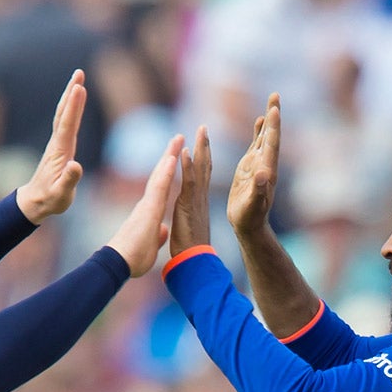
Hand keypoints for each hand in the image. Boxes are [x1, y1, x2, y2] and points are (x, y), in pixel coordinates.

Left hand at [16, 70, 86, 222]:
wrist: (35, 202)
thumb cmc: (50, 200)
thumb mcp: (61, 195)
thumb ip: (69, 180)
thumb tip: (76, 166)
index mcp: (60, 152)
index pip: (67, 125)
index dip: (74, 107)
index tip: (80, 88)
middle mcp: (57, 143)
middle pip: (64, 113)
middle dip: (72, 93)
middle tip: (79, 73)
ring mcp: (57, 143)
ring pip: (63, 115)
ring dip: (70, 96)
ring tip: (78, 80)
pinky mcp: (59, 146)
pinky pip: (65, 122)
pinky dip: (70, 108)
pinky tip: (74, 102)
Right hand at [106, 134, 186, 275]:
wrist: (120, 263)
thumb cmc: (133, 257)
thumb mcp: (151, 244)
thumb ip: (158, 234)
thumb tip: (164, 230)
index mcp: (150, 211)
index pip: (162, 187)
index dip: (168, 172)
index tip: (174, 158)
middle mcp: (147, 203)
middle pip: (160, 175)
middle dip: (169, 156)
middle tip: (178, 138)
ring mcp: (147, 204)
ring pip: (160, 175)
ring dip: (169, 156)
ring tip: (178, 138)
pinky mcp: (148, 209)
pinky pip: (159, 187)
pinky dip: (166, 172)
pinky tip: (172, 158)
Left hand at [169, 125, 213, 256]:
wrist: (193, 263)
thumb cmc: (190, 251)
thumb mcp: (189, 231)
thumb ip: (188, 222)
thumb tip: (187, 220)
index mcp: (197, 203)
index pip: (201, 177)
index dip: (202, 160)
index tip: (202, 144)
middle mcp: (199, 198)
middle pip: (204, 167)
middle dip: (204, 147)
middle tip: (204, 128)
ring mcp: (195, 200)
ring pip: (200, 169)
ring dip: (200, 149)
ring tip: (201, 130)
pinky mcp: (188, 205)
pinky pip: (188, 181)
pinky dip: (188, 166)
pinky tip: (187, 152)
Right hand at [227, 94, 280, 237]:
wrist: (249, 225)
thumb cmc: (250, 218)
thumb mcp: (253, 205)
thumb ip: (258, 191)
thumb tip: (263, 174)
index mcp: (267, 171)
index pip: (271, 145)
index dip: (273, 127)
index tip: (274, 110)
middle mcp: (265, 164)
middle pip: (271, 135)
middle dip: (273, 115)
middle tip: (275, 95)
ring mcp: (258, 163)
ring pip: (265, 136)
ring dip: (268, 119)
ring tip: (272, 101)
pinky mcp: (250, 166)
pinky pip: (256, 144)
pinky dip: (258, 131)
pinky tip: (260, 120)